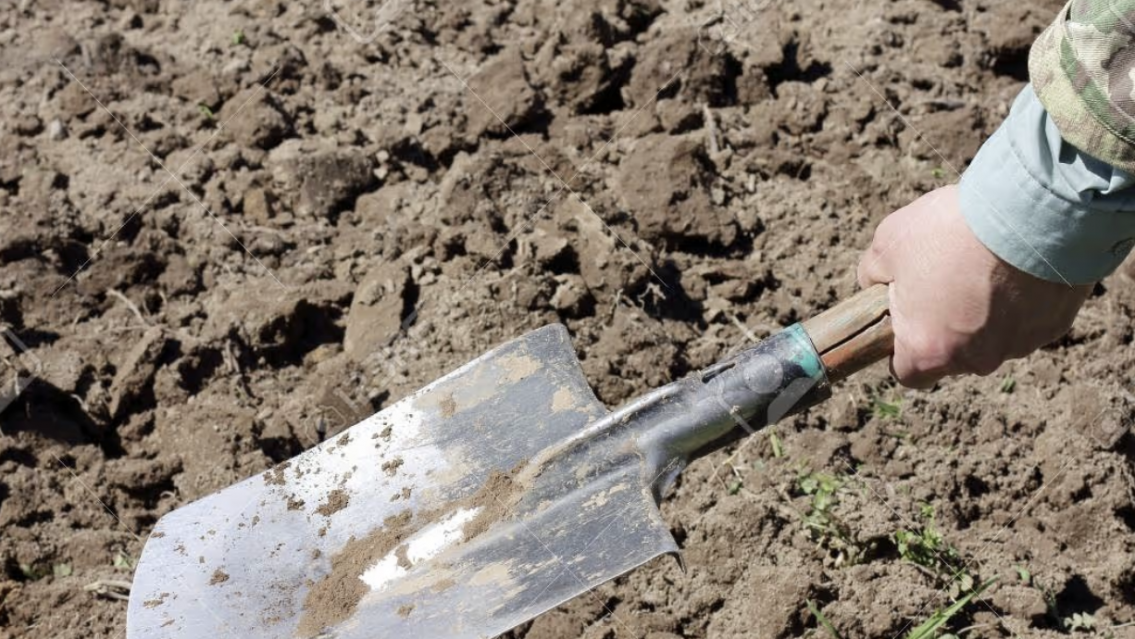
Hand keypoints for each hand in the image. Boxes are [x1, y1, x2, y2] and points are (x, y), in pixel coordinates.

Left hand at [857, 184, 1091, 387]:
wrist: (1032, 211)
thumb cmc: (952, 231)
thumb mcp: (888, 244)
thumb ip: (873, 275)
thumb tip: (876, 286)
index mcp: (929, 351)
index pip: (908, 373)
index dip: (902, 348)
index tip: (906, 317)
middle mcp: (975, 360)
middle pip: (952, 355)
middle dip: (945, 324)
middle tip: (946, 279)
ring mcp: (1019, 345)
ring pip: (992, 338)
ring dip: (985, 312)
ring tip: (983, 265)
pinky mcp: (1053, 326)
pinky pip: (1028, 320)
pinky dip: (1020, 300)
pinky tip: (1016, 266)